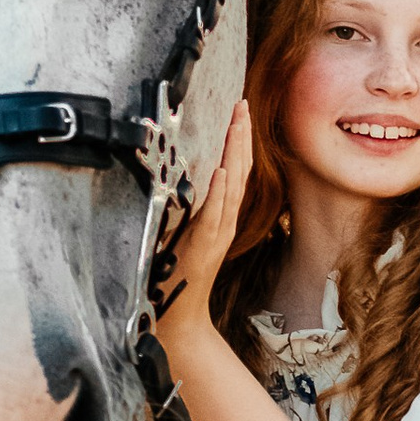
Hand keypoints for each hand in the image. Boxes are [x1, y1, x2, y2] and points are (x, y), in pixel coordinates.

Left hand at [164, 99, 251, 337]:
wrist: (180, 317)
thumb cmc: (176, 277)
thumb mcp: (183, 235)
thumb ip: (188, 211)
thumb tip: (180, 181)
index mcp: (221, 216)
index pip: (234, 171)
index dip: (239, 141)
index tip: (240, 112)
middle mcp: (224, 221)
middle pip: (239, 171)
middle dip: (241, 136)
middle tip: (243, 104)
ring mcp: (217, 232)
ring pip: (231, 186)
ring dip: (234, 153)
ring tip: (237, 123)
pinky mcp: (204, 244)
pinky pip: (214, 213)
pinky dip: (219, 191)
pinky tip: (220, 169)